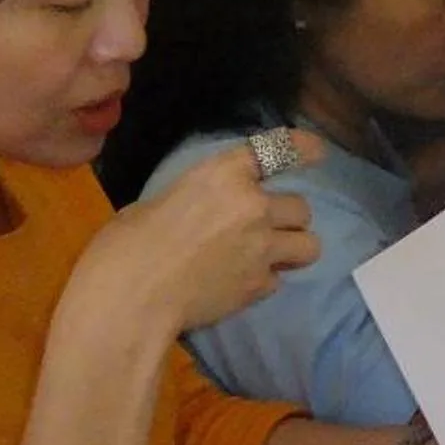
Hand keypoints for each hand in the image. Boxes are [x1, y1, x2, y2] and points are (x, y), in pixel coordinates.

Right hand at [79, 133, 324, 334]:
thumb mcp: (162, 201)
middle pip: (301, 207)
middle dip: (287, 218)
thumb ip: (199, 201)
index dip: (303, 148)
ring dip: (293, 248)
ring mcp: (262, 247)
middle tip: (266, 228)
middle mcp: (253, 206)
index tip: (318, 151)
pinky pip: (278, 279)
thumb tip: (204, 214)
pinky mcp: (260, 285)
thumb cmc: (127, 243)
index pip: (277, 151)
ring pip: (309, 245)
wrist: (132, 296)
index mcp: (223, 175)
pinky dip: (265, 282)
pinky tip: (239, 285)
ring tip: (272, 256)